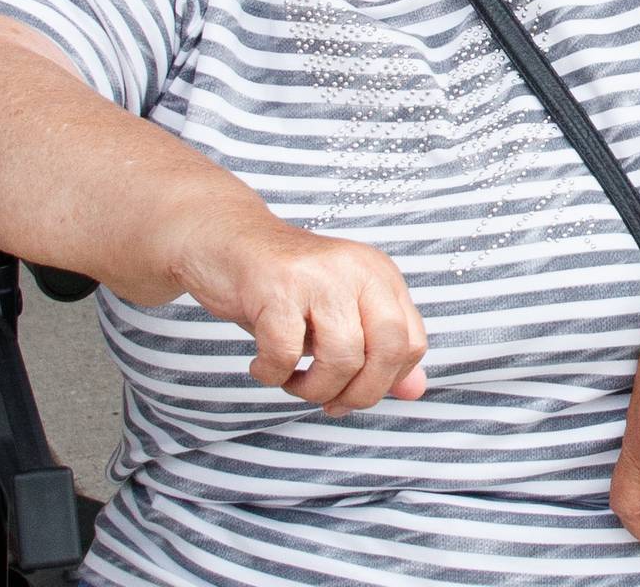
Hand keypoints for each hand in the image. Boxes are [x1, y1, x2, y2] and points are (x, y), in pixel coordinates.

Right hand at [167, 212, 430, 414]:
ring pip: (343, 357)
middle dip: (361, 393)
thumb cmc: (282, 287)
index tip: (353, 391)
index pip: (412, 343)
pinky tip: (259, 366)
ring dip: (313, 389)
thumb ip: (378, 352)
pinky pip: (286, 352)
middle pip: (389, 349)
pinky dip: (272, 374)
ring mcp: (319, 275)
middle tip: (330, 402)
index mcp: (380, 276)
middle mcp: (358, 270)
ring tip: (290, 381)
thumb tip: (416, 392)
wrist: (223, 238)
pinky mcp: (277, 285)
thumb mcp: (337, 316)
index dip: (386, 381)